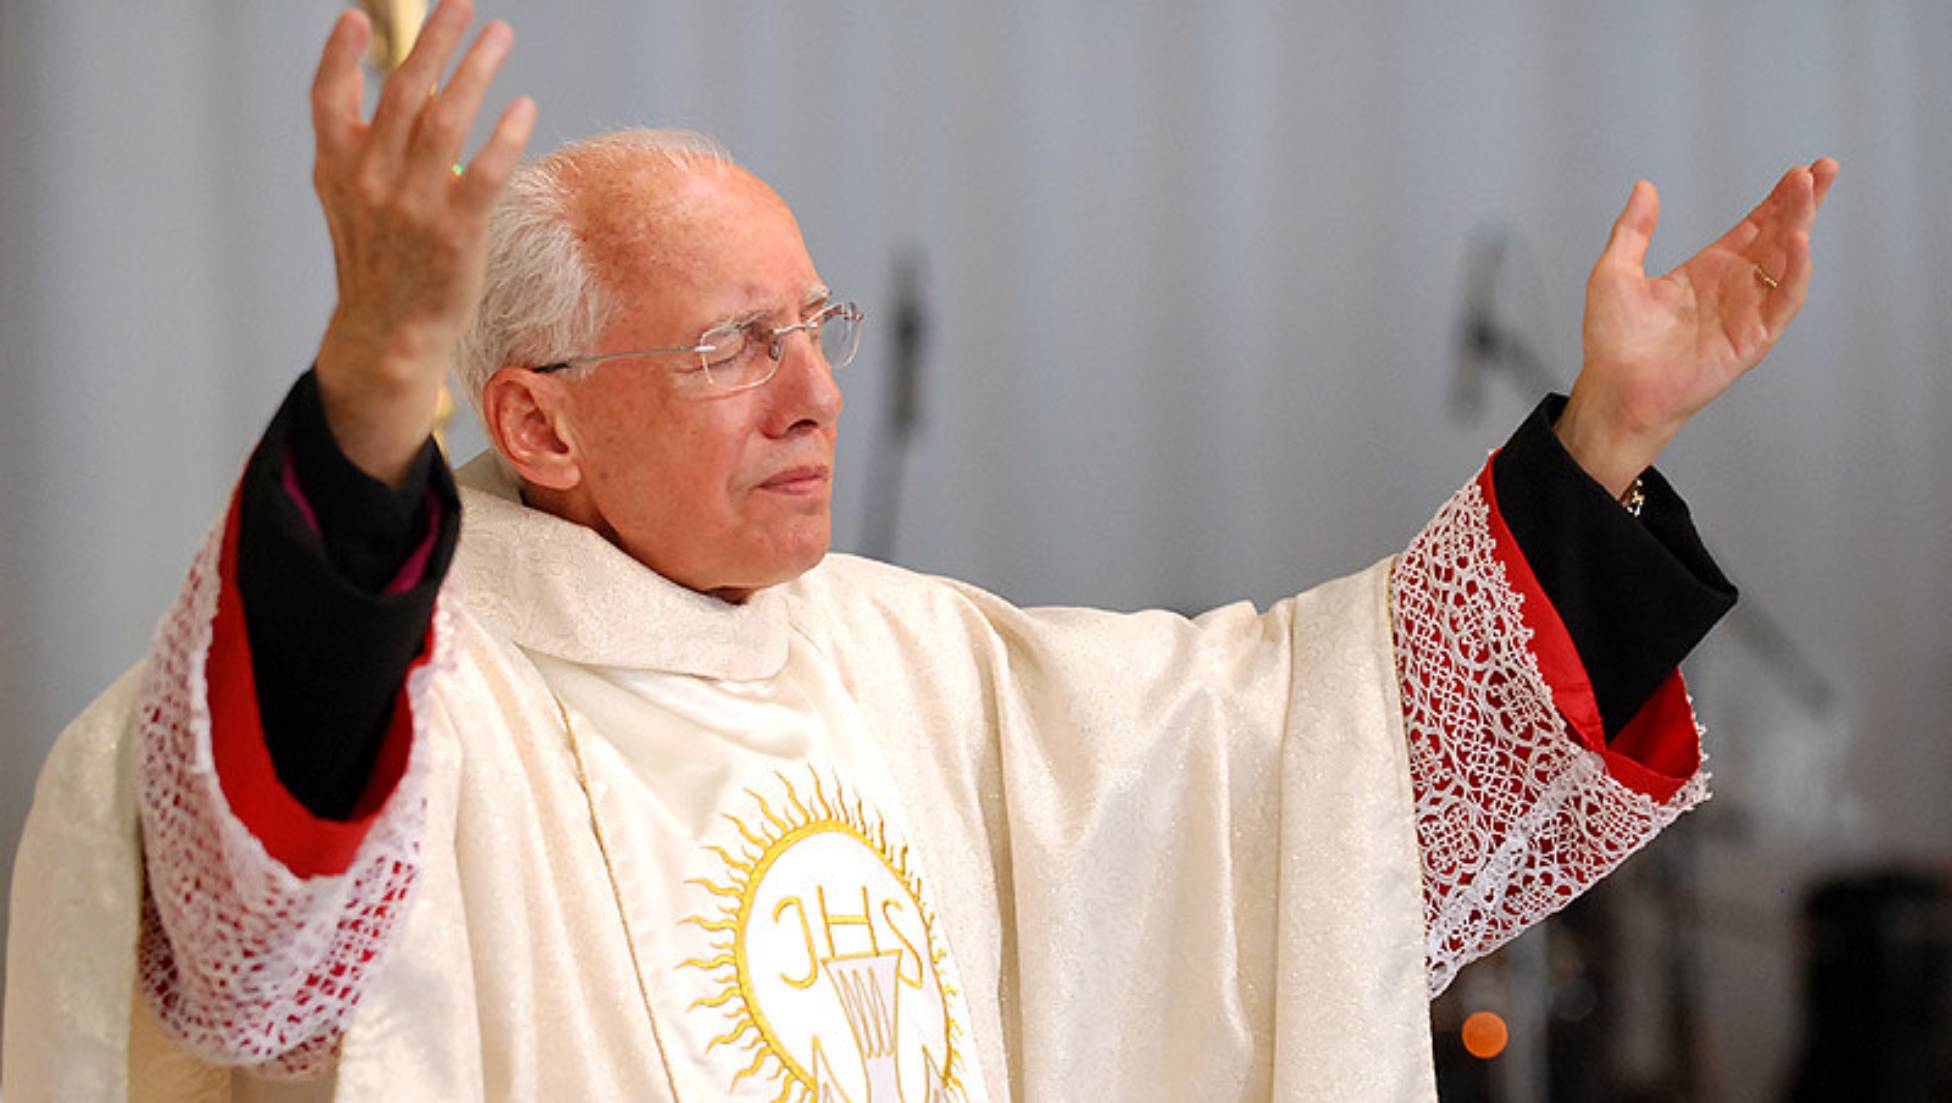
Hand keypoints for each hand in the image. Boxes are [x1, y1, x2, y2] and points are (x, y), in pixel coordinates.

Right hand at [309, 0, 534, 485]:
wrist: (387, 333)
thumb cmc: (378, 258)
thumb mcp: (346, 199)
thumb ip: (357, 144)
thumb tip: (387, 87)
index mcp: (337, 167)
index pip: (328, 98)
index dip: (342, 55)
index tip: (357, 15)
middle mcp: (370, 180)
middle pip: (404, 92)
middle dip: (435, 41)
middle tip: (461, 5)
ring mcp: (412, 206)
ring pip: (447, 119)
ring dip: (476, 70)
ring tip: (500, 36)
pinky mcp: (455, 233)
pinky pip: (485, 171)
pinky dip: (505, 133)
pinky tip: (523, 105)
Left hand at [1558, 158, 1839, 496]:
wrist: (1614, 391)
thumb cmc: (1613, 343)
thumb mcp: (1614, 273)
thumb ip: (1633, 230)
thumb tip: (1644, 188)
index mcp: (1707, 271)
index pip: (1755, 227)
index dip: (1778, 200)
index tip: (1800, 172)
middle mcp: (1733, 289)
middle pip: (1779, 237)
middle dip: (1802, 203)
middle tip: (1823, 168)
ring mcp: (1746, 313)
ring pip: (1786, 263)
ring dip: (1801, 226)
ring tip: (1808, 192)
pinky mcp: (1751, 340)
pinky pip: (1781, 302)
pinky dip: (1795, 273)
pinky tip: (1798, 243)